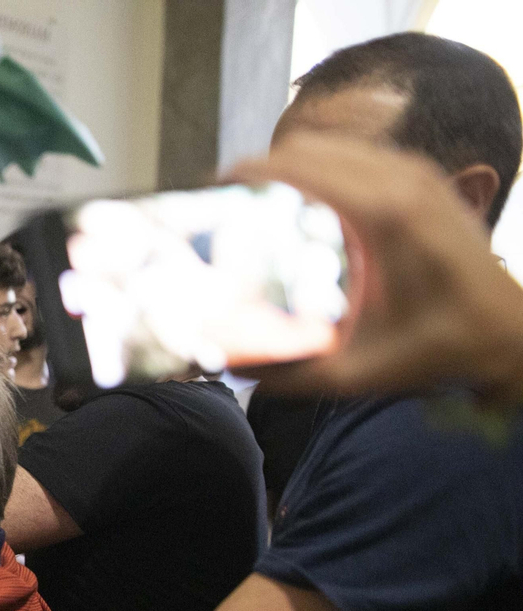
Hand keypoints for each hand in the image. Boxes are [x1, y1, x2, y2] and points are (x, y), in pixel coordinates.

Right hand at [228, 134, 522, 409]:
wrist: (507, 334)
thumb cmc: (438, 350)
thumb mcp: (357, 371)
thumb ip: (291, 372)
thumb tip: (233, 367)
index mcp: (384, 214)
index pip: (298, 166)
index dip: (246, 173)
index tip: (211, 192)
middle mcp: (403, 179)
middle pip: (309, 147)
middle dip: (260, 167)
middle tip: (225, 200)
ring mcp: (419, 172)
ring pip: (333, 144)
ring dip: (291, 165)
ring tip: (256, 197)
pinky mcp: (427, 177)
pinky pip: (359, 154)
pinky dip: (323, 167)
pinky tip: (302, 201)